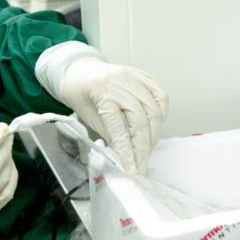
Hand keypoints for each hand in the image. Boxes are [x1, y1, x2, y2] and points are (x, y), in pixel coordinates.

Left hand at [58, 59, 168, 173]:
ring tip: (147, 151)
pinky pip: (160, 96)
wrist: (78, 70)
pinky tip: (155, 128)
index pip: (119, 127)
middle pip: (141, 119)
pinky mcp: (143, 76)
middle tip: (141, 164)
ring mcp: (134, 76)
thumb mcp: (87, 117)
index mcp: (101, 91)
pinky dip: (161, 115)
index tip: (132, 168)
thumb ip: (108, 134)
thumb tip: (125, 156)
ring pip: (154, 109)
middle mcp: (120, 81)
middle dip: (143, 147)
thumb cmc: (79, 93)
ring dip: (154, 135)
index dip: (127, 151)